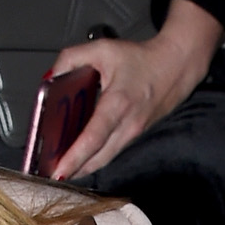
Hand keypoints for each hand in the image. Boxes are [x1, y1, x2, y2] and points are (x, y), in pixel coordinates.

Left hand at [46, 0, 222, 179]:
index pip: (94, 137)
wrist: (175, 67)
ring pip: (104, 160)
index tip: (58, 170)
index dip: (75, 157)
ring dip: (82, 168)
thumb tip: (51, 78)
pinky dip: (93, 159)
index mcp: (119, 103)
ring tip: (59, 170)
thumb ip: (71, 58)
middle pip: (97, 158)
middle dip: (72, 170)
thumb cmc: (141, 59)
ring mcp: (133, 134)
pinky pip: (110, 153)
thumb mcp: (102, 49)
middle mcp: (128, 125)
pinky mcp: (134, 137)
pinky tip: (78, 158)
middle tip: (48, 175)